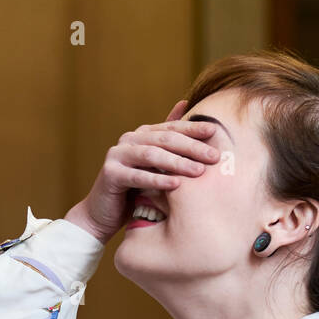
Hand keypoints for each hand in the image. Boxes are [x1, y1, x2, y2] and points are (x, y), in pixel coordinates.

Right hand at [65, 100, 219, 243]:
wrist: (102, 215)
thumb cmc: (133, 191)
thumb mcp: (154, 166)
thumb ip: (167, 140)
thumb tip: (185, 103)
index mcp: (141, 135)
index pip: (171, 127)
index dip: (194, 129)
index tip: (216, 132)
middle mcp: (127, 140)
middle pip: (164, 139)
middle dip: (191, 147)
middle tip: (213, 156)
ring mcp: (116, 155)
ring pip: (152, 155)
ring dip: (177, 163)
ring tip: (199, 171)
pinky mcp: (109, 174)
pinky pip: (137, 176)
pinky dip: (157, 180)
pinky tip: (176, 185)